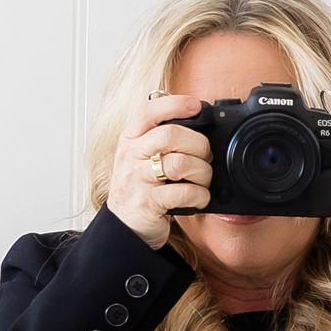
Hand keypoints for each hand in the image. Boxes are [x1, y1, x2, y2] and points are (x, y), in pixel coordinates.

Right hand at [106, 93, 212, 247]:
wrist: (125, 225)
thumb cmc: (139, 187)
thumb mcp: (140, 156)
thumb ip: (159, 137)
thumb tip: (193, 117)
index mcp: (130, 139)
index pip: (148, 111)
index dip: (175, 104)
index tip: (196, 106)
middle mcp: (131, 155)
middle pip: (171, 135)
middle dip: (199, 144)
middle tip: (206, 156)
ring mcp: (137, 179)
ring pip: (180, 163)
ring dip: (203, 171)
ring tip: (203, 179)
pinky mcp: (148, 203)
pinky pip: (183, 192)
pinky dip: (200, 195)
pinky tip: (199, 197)